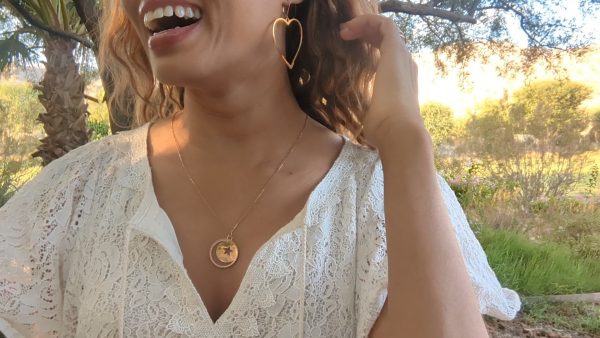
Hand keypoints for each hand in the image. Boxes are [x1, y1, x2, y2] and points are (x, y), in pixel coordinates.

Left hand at [340, 15, 428, 151]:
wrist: (398, 131)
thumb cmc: (384, 130)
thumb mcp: (372, 117)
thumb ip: (369, 112)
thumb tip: (362, 122)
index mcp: (402, 80)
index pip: (389, 53)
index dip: (370, 44)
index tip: (348, 46)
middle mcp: (405, 65)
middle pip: (388, 38)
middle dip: (365, 31)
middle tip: (344, 34)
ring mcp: (402, 56)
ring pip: (386, 28)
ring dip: (364, 24)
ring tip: (343, 31)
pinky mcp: (396, 50)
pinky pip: (385, 24)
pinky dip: (367, 21)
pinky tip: (349, 29)